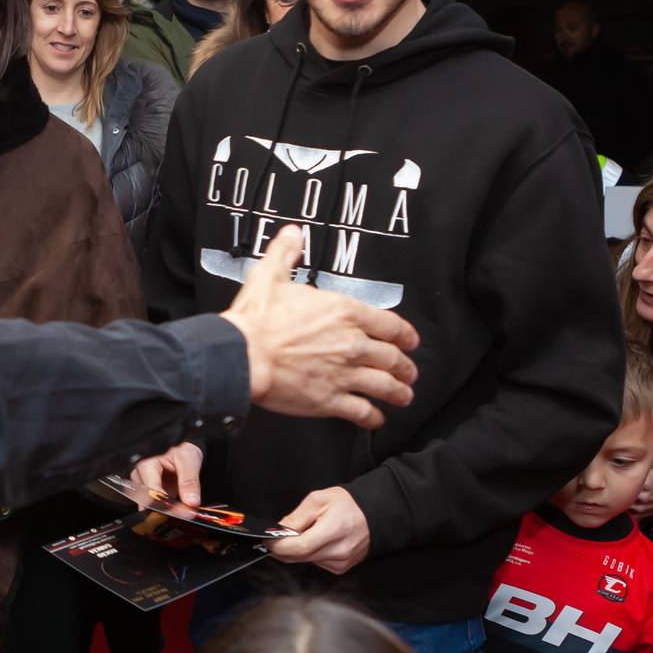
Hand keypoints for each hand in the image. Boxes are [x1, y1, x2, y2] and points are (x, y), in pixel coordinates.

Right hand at [129, 442, 204, 507]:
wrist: (184, 447)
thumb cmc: (183, 449)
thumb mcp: (189, 461)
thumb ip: (189, 481)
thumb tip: (191, 502)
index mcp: (145, 465)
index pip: (151, 492)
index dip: (167, 504)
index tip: (184, 512)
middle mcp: (139, 476)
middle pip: (148, 501)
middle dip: (168, 509)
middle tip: (187, 513)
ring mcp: (143, 484)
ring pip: (150, 505)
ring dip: (167, 510)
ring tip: (184, 510)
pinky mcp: (149, 491)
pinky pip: (155, 504)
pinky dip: (167, 508)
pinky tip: (179, 509)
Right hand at [221, 224, 418, 426]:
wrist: (241, 356)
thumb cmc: (256, 320)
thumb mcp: (269, 276)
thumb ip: (286, 253)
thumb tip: (293, 233)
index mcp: (344, 312)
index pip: (390, 324)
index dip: (405, 334)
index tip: (410, 340)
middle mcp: (352, 344)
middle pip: (392, 357)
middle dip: (405, 366)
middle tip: (409, 371)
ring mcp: (343, 374)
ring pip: (384, 386)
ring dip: (398, 392)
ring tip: (403, 396)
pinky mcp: (329, 400)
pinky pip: (361, 411)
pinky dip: (372, 417)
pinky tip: (376, 419)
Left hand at [271, 487, 370, 573]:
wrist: (375, 513)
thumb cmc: (349, 504)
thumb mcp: (318, 500)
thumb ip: (296, 517)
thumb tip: (277, 531)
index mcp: (334, 531)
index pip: (298, 547)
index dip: (278, 546)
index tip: (267, 541)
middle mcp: (339, 551)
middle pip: (299, 557)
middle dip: (283, 549)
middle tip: (276, 538)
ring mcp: (341, 562)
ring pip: (305, 562)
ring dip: (297, 551)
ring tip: (305, 534)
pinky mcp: (341, 568)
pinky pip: (316, 563)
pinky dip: (310, 554)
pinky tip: (317, 541)